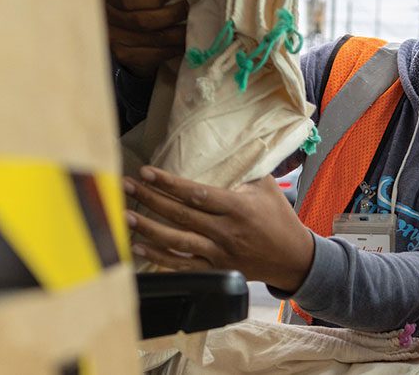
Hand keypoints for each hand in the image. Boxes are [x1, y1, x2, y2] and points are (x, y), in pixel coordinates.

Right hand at [105, 0, 187, 78]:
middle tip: (187, 8)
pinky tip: (183, 44)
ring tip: (191, 26)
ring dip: (178, 34)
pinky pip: (154, 55)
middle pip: (143, 21)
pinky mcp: (125, 56)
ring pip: (153, 39)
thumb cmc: (127, 1)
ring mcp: (114, 40)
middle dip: (172, 14)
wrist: (114, 30)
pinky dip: (173, 49)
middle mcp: (105, 20)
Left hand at [123, 166, 314, 292]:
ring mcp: (220, 253)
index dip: (169, 184)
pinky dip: (159, 257)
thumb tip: (229, 148)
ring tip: (125, 216)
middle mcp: (226, 231)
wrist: (292, 258)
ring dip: (148, 229)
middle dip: (150, 199)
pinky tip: (140, 246)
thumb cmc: (279, 218)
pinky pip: (182, 266)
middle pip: (180, 215)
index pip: (196, 194)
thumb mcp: (267, 188)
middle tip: (126, 186)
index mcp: (238, 207)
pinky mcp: (216, 270)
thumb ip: (246, 170)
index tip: (146, 173)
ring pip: (177, 241)